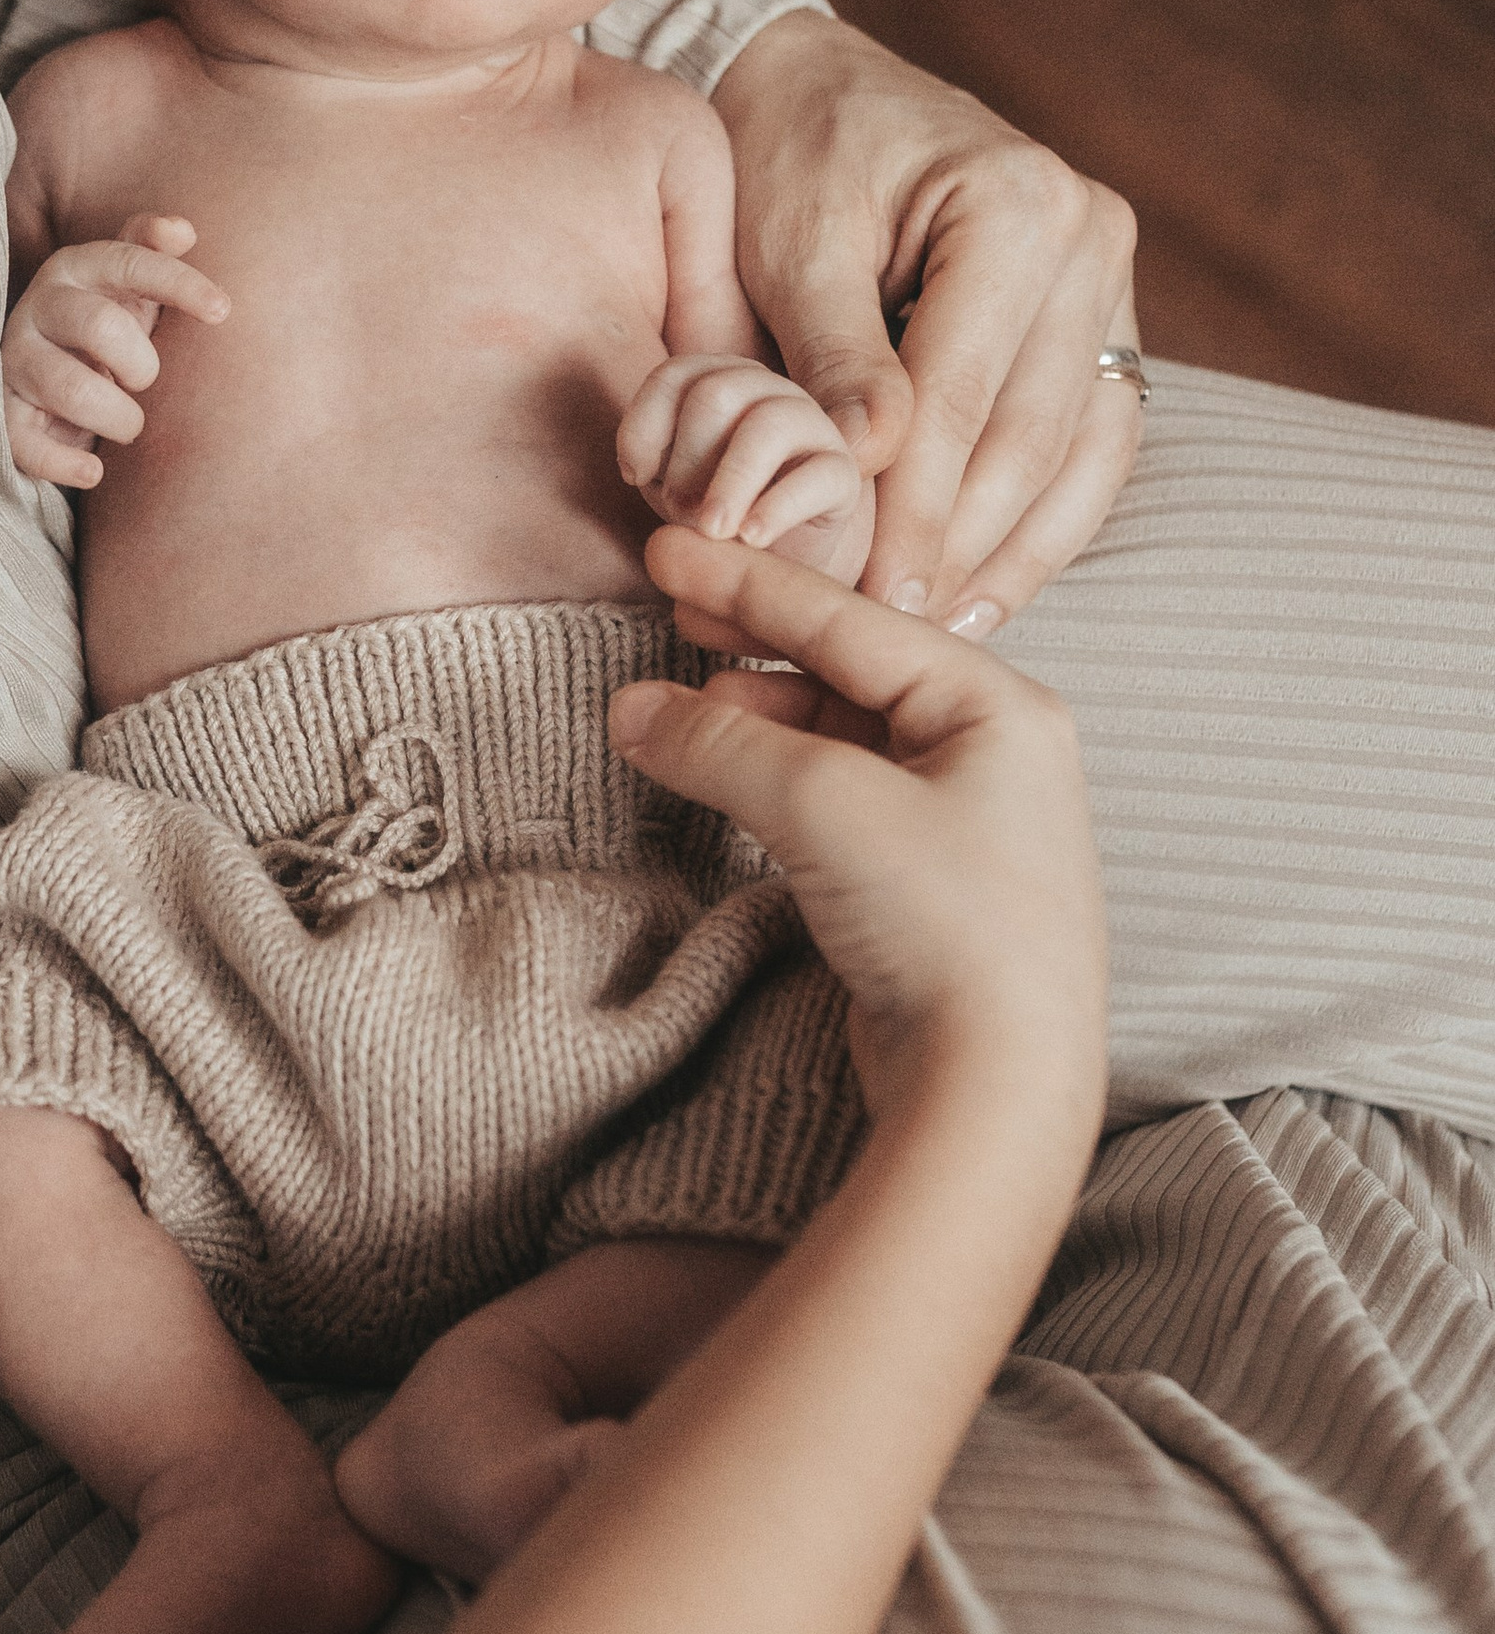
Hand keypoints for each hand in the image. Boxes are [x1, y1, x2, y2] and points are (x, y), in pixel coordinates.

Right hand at [2, 214, 227, 487]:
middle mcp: (38, 307)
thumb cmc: (105, 329)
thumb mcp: (129, 288)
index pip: (130, 261)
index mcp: (76, 268)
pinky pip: (26, 443)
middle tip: (145, 382)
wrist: (46, 382)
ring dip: (117, 417)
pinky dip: (66, 464)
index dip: (179, 283)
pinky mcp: (1, 413)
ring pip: (70, 388)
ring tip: (128, 425)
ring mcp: (14, 360)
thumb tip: (181, 230)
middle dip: (141, 364)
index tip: (222, 311)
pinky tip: (94, 472)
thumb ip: (151, 251)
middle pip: (101, 326)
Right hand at [608, 524, 1105, 1117]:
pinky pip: (838, 797)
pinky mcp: (928, 883)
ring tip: (674, 714)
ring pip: (838, 736)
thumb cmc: (946, 927)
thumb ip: (721, 741)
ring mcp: (963, 820)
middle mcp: (992, 751)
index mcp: (997, 707)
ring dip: (752, 718)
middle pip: (848, 669)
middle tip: (667, 615)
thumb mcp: (823, 806)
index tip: (668, 548)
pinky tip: (722, 773)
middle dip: (750, 646)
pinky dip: (774, 776)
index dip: (749, 582)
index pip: (851, 620)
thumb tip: (634, 708)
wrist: (998, 1086)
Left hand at [617, 357, 870, 577]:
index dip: (645, 426)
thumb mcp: (669, 488)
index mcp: (721, 381)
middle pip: (717, 394)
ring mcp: (812, 426)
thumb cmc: (713, 519)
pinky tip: (750, 540)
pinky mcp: (843, 474)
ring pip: (767, 424)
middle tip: (677, 511)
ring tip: (711, 530)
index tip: (635, 477)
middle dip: (687, 458)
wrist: (770, 570)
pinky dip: (775, 508)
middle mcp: (768, 391)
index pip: (675, 376)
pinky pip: (816, 476)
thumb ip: (652, 467)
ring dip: (729, 481)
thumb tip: (645, 473)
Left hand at [711, 13, 1140, 630]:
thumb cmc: (790, 156)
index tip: (862, 599)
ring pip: (1079, 453)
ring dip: (1012, 552)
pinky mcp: (1107, 317)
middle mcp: (1091, 234)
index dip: (911, 510)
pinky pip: (1095, 442)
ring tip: (944, 632)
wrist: (823, 88)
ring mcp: (1115, 277)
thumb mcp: (789, 244)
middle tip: (892, 638)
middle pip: (1029, 435)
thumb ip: (831, 353)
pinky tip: (986, 584)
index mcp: (1016, 203)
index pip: (961, 398)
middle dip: (956, 546)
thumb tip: (871, 461)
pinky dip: (1045, 519)